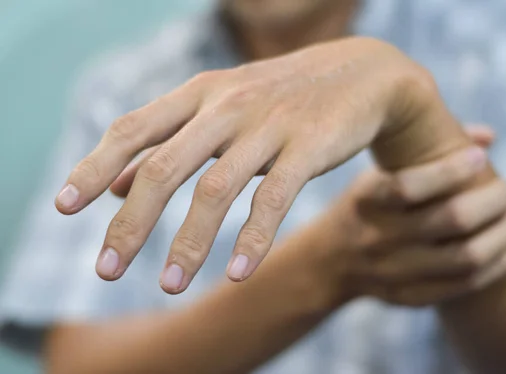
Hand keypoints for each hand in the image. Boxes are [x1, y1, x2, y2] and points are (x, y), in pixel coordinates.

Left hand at [54, 37, 443, 292]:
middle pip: (164, 167)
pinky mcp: (310, 146)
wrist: (358, 74)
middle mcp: (226, 107)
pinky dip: (253, 239)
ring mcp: (269, 125)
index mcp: (199, 96)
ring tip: (168, 286)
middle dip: (131, 223)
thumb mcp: (219, 111)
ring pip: (216, 188)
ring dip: (188, 242)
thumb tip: (114, 186)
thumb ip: (168, 144)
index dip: (94, 168)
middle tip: (104, 270)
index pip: (133, 130)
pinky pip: (275, 198)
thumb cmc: (280, 98)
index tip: (64, 208)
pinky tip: (236, 275)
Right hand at [313, 128, 505, 306]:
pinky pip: (466, 285)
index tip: (479, 157)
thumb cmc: (364, 206)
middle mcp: (378, 237)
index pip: (408, 186)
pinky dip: (501, 265)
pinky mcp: (410, 296)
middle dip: (493, 200)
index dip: (451, 170)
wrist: (329, 262)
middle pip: (451, 221)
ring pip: (466, 257)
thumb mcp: (377, 175)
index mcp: (366, 201)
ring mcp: (394, 271)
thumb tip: (488, 137)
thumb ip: (425, 153)